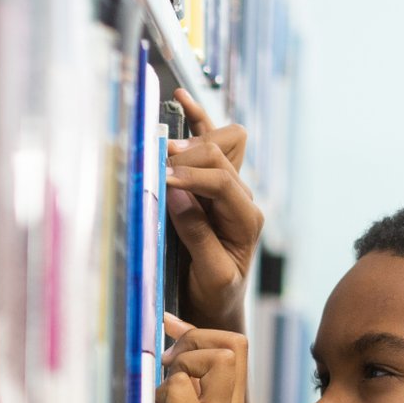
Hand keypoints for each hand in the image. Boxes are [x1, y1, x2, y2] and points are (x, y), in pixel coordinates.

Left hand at [154, 314, 248, 402]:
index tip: (170, 332)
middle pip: (233, 343)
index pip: (234, 350)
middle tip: (167, 366)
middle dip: (195, 340)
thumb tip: (164, 381)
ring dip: (178, 370)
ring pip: (213, 358)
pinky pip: (180, 388)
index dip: (202, 333)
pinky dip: (161, 397)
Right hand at [164, 86, 263, 327]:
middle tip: (156, 169)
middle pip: (220, 153)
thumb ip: (197, 233)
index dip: (190, 177)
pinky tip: (181, 99)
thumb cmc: (215, 293)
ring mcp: (229, 187)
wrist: (216, 303)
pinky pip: (212, 140)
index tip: (160, 180)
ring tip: (161, 150)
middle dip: (187, 158)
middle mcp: (241, 197)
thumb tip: (176, 192)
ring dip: (192, 141)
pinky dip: (198, 119)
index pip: (222, 181)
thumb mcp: (211, 273)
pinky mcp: (212, 183)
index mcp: (247, 219)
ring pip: (221, 141)